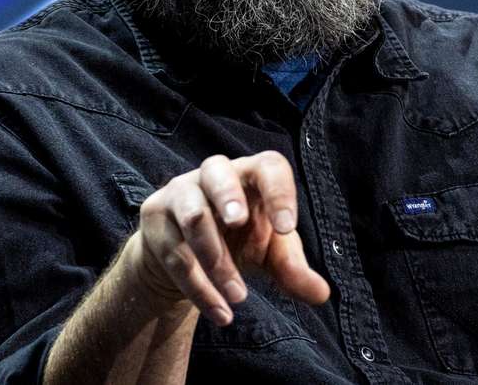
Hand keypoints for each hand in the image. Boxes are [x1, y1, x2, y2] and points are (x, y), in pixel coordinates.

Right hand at [124, 151, 329, 325]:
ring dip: (216, 259)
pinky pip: (175, 253)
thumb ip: (293, 270)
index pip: (268, 166)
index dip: (278, 191)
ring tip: (239, 296)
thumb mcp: (269, 255)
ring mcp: (180, 192)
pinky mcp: (155, 216)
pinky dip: (199, 288)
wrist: (182, 259)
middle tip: (239, 222)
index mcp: (250, 175)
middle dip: (227, 194)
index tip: (286, 227)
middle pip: (216, 169)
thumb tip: (322, 294)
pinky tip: (221, 313)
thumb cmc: (237, 242)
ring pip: (193, 216)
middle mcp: (213, 174)